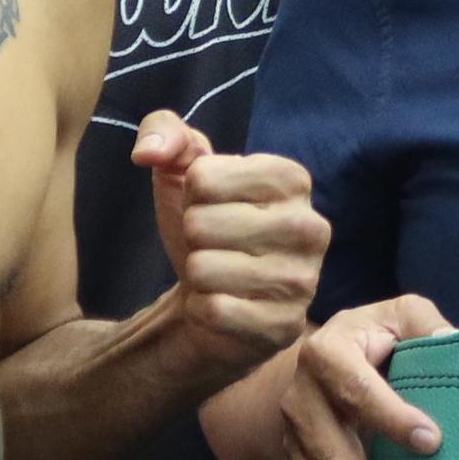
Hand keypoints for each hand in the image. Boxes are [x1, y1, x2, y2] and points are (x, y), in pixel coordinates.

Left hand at [135, 110, 326, 373]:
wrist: (216, 298)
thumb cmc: (206, 228)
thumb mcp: (183, 172)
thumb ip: (165, 134)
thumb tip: (148, 153)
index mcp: (293, 178)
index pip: (204, 177)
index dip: (192, 195)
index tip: (213, 207)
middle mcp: (310, 227)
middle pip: (201, 223)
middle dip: (193, 237)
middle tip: (215, 246)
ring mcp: (302, 280)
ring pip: (204, 268)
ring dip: (197, 274)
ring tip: (218, 275)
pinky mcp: (283, 325)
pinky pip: (213, 310)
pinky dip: (201, 309)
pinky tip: (220, 305)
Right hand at [264, 295, 452, 459]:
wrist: (325, 363)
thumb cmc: (377, 338)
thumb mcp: (402, 316)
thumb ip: (427, 324)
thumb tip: (453, 344)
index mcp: (326, 353)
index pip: (354, 390)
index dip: (391, 418)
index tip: (432, 442)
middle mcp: (300, 399)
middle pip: (331, 457)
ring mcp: (295, 439)